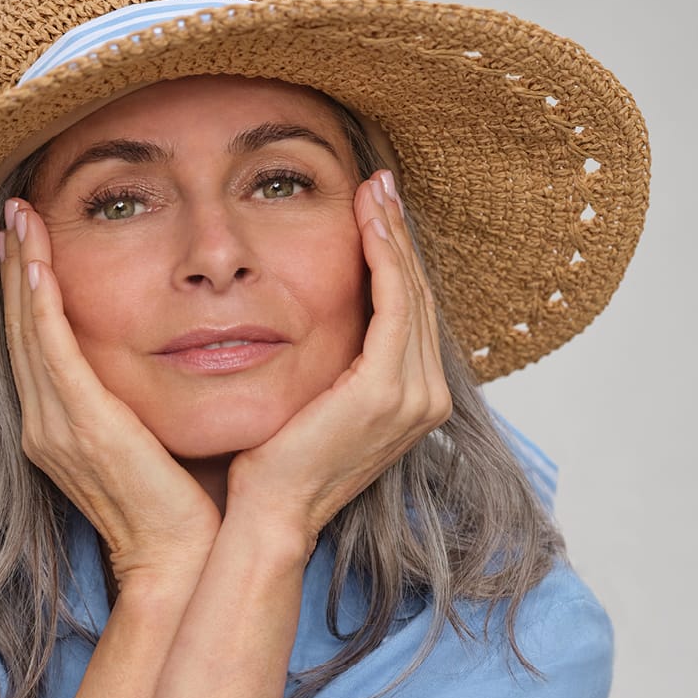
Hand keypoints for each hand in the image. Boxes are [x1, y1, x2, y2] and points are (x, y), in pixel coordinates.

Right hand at [0, 198, 220, 588]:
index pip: (36, 345)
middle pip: (21, 330)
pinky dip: (41, 305)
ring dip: (23, 269)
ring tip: (20, 218)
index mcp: (57, 430)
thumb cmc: (176, 509)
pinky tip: (40, 264)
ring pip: (29, 331)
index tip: (28, 241)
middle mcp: (43, 425)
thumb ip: (136, 404)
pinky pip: (53, 351)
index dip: (28, 290)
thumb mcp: (148, 444)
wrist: (176, 561)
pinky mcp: (80, 425)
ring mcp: (55, 426)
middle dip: (16, 266)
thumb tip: (160, 362)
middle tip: (14, 211)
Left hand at [225, 169, 451, 555]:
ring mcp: (414, 397)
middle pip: (416, 296)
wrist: (270, 515)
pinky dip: (384, 259)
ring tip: (374, 189)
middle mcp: (426, 399)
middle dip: (397, 234)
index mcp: (412, 401)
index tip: (376, 208)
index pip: (409, 313)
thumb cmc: (275, 465)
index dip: (396, 257)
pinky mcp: (387, 391)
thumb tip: (317, 318)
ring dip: (392, 236)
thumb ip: (332, 364)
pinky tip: (368, 223)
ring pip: (409, 293)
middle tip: (379, 182)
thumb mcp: (312, 401)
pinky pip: (393, 306)